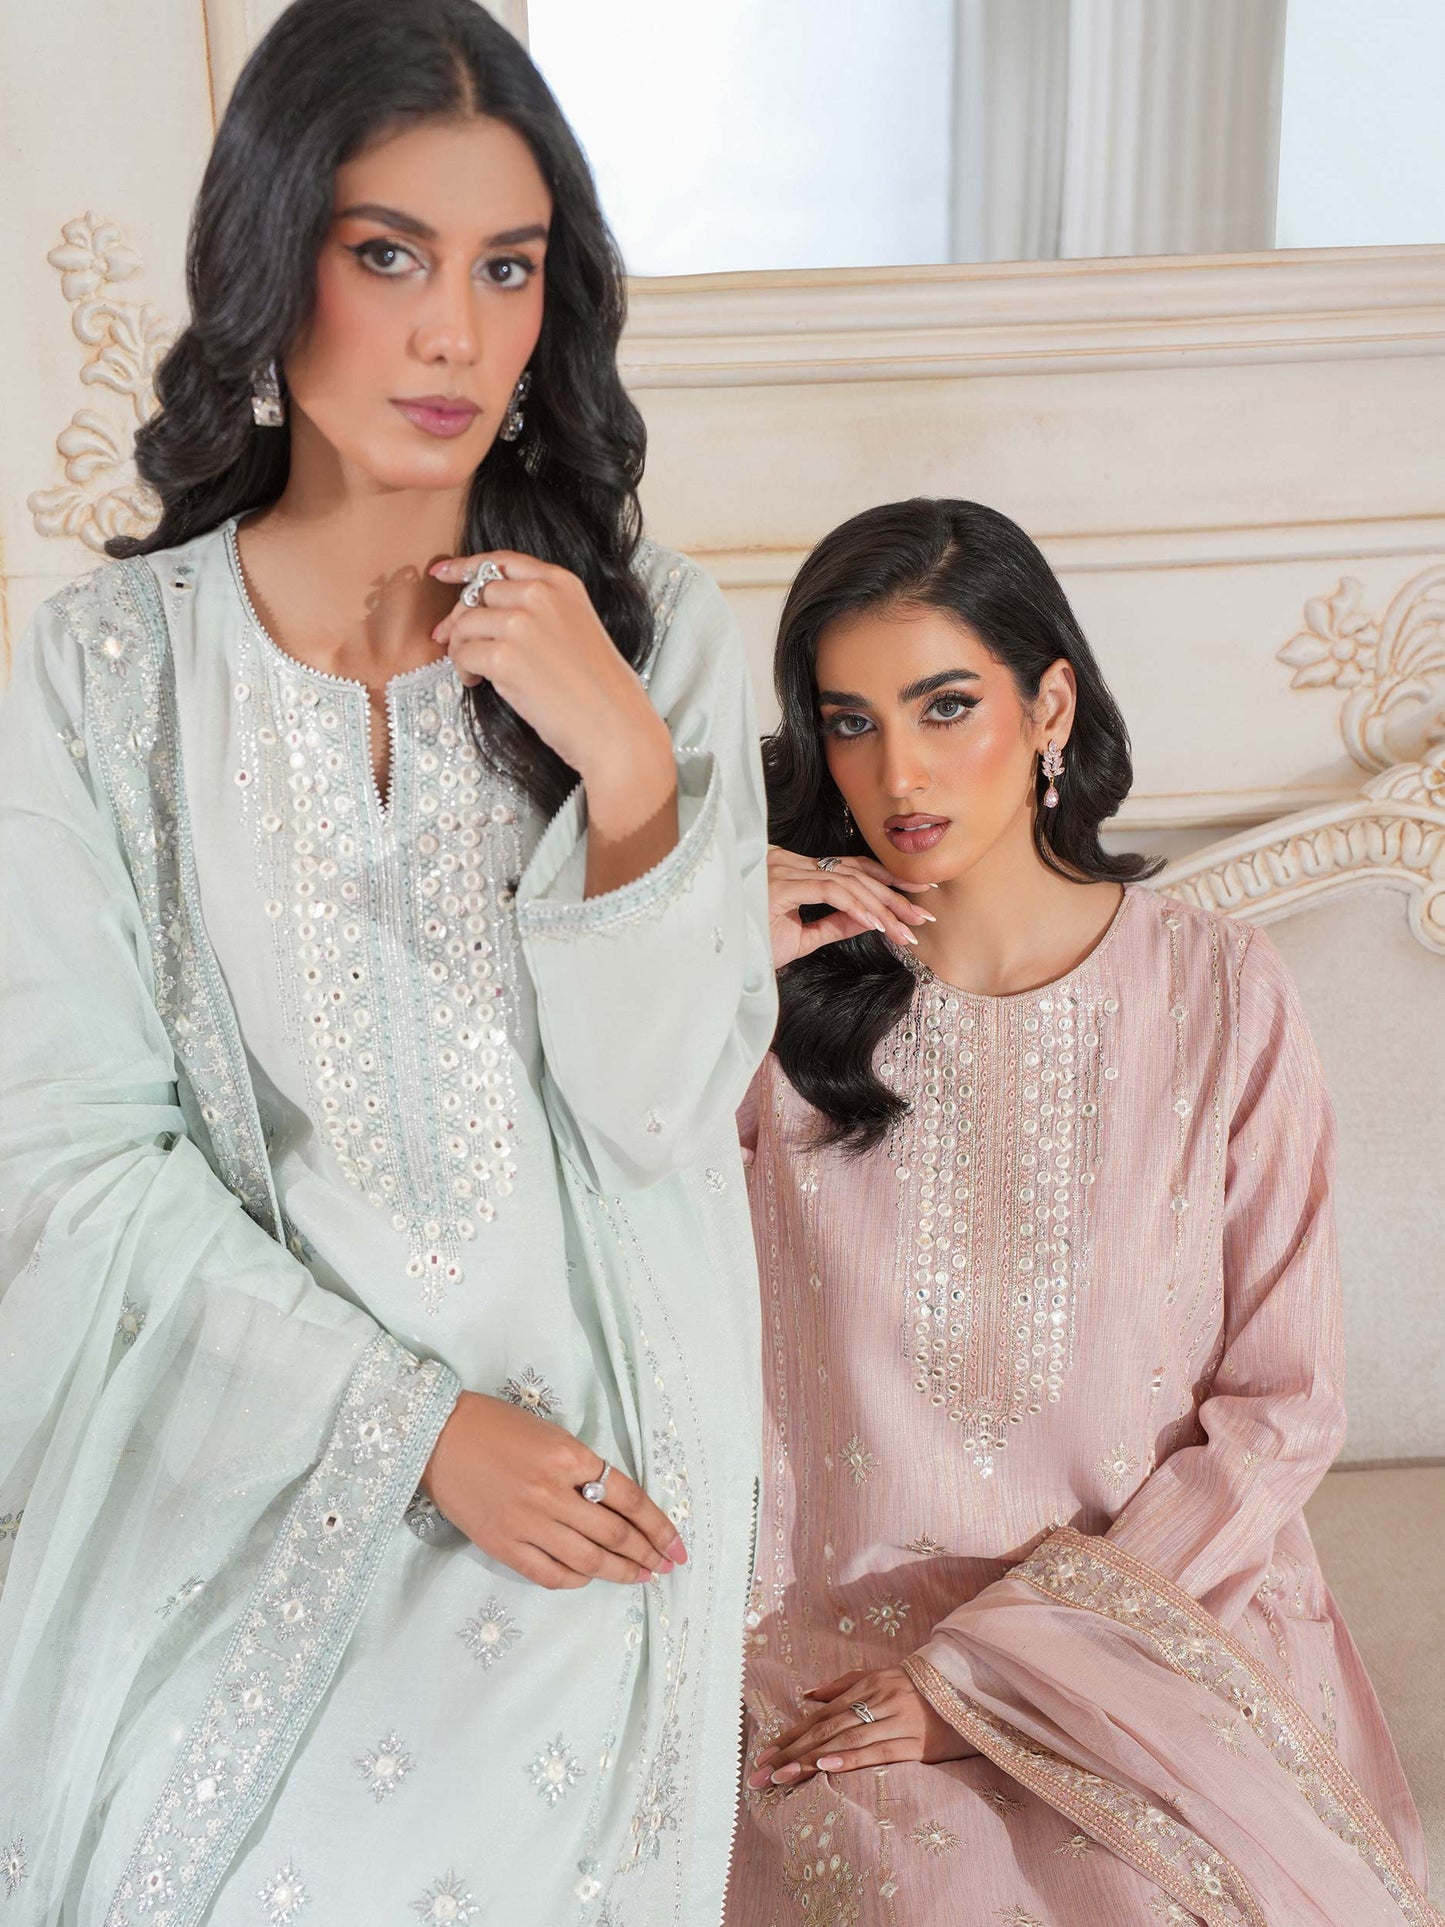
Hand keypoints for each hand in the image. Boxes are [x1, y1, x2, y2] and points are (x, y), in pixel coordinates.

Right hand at [420, 1390, 685, 1589]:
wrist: (437, 1438)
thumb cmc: (497, 1427)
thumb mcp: (551, 1435)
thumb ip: (583, 1468)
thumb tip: (617, 1506)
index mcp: (569, 1456)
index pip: (629, 1499)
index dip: (659, 1526)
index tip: (676, 1545)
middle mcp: (552, 1493)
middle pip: (614, 1534)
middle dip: (647, 1553)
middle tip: (665, 1566)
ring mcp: (526, 1523)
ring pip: (588, 1560)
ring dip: (620, 1572)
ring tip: (640, 1577)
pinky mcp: (502, 1545)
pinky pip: (550, 1574)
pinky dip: (576, 1580)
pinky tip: (590, 1578)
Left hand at [428, 551, 676, 839]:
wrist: (614, 726)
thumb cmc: (600, 689)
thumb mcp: (577, 626)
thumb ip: (539, 610)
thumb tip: (486, 614)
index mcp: (560, 583)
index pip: (501, 562)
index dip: (466, 567)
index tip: (443, 573)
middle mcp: (539, 595)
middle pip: (477, 594)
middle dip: (460, 618)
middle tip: (449, 639)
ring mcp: (520, 624)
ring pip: (464, 624)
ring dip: (461, 648)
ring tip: (476, 671)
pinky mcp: (503, 657)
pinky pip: (462, 654)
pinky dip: (463, 670)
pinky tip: (478, 682)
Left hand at [746, 1667, 973, 1785]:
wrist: (968, 1691)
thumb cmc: (919, 1688)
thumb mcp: (880, 1677)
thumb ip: (843, 1686)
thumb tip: (807, 1695)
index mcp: (865, 1685)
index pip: (819, 1715)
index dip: (789, 1735)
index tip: (762, 1756)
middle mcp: (876, 1700)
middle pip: (825, 1729)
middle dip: (790, 1752)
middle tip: (761, 1775)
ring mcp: (895, 1720)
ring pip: (845, 1740)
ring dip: (811, 1760)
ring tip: (783, 1777)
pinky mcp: (915, 1743)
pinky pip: (878, 1750)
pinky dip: (850, 1758)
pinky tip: (826, 1767)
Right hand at [767, 847, 934, 968]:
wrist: (720, 962)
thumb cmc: (751, 949)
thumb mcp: (802, 938)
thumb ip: (835, 924)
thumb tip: (872, 919)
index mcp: (793, 871)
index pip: (849, 868)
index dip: (886, 879)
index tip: (918, 895)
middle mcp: (788, 862)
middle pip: (854, 871)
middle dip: (894, 893)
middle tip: (924, 914)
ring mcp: (782, 871)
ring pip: (846, 881)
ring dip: (882, 905)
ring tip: (906, 928)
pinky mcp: (777, 886)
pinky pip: (828, 891)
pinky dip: (856, 906)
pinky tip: (876, 924)